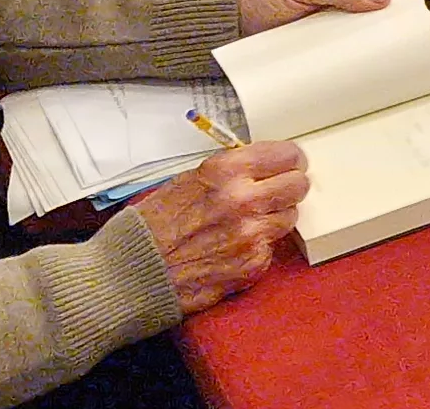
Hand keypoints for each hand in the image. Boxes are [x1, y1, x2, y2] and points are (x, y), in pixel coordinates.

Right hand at [129, 142, 309, 314]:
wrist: (130, 275)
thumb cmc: (149, 229)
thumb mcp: (184, 181)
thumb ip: (227, 172)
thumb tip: (258, 166)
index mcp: (225, 172)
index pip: (287, 155)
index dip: (290, 160)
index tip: (289, 163)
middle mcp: (243, 201)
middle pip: (298, 185)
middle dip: (289, 186)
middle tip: (277, 190)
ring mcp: (251, 235)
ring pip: (290, 217)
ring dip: (275, 217)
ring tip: (249, 221)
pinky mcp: (253, 265)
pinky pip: (272, 248)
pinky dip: (259, 246)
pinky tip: (234, 246)